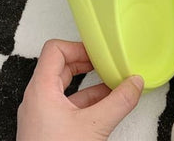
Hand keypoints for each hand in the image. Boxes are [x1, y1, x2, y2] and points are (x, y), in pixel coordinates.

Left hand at [17, 39, 143, 140]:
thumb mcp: (94, 127)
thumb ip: (119, 101)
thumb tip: (134, 84)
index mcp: (41, 90)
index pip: (55, 50)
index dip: (78, 46)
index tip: (98, 51)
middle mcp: (39, 99)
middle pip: (62, 65)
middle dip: (87, 62)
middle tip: (106, 62)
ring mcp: (43, 114)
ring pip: (68, 85)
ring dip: (91, 81)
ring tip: (112, 81)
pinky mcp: (50, 127)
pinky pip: (71, 103)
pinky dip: (89, 98)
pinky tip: (108, 102)